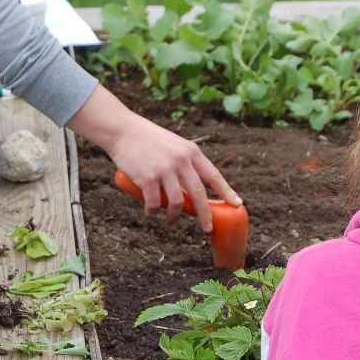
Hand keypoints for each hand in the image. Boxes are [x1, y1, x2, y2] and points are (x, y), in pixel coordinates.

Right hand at [66, 86, 241, 231]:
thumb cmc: (147, 140)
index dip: (226, 191)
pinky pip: (154, 203)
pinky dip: (153, 211)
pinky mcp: (148, 177)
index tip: (237, 204)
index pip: (213, 175)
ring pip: (176, 203)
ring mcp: (165, 169)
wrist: (122, 130)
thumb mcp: (173, 146)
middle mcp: (181, 160)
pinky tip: (151, 212)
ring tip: (169, 222)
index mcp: (191, 151)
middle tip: (207, 228)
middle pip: (199, 194)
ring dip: (173, 217)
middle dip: (204, 215)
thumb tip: (189, 193)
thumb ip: (183, 165)